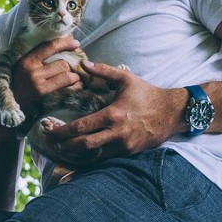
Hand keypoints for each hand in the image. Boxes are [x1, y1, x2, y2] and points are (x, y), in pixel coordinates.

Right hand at [10, 35, 84, 114]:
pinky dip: (75, 86)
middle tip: (74, 69)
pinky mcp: (44, 96)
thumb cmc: (19, 85)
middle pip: (62, 63)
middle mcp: (32, 71)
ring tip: (75, 78)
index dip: (65, 43)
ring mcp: (38, 84)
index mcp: (27, 60)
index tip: (76, 43)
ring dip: (75, 76)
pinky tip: (76, 86)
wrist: (11, 105)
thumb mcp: (22, 67)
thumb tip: (58, 44)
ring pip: (66, 75)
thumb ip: (36, 57)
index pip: (50, 46)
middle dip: (71, 66)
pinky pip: (66, 88)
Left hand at [38, 61, 188, 160]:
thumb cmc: (148, 94)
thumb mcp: (126, 78)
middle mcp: (116, 133)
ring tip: (61, 150)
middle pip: (83, 145)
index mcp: (112, 115)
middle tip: (50, 143)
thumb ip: (103, 71)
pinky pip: (105, 157)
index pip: (81, 127)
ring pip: (93, 155)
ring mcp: (123, 145)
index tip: (49, 131)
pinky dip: (91, 157)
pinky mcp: (128, 152)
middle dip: (64, 146)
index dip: (62, 131)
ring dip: (76, 154)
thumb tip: (83, 64)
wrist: (172, 112)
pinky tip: (80, 154)